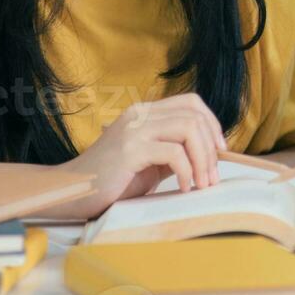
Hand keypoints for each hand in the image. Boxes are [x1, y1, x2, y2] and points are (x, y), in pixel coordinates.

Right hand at [54, 93, 226, 218]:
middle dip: (211, 147)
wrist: (73, 192)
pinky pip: (173, 153)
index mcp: (145, 113)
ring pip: (188, 129)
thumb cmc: (113, 181)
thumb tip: (212, 154)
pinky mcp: (130, 149)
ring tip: (203, 183)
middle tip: (213, 176)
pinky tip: (184, 189)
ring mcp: (134, 129)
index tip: (221, 151)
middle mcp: (140, 114)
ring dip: (203, 159)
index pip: (191, 102)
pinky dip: (186, 172)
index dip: (212, 124)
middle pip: (194, 116)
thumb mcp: (151, 161)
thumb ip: (175, 150)